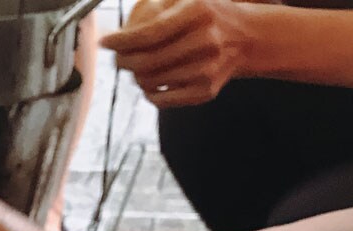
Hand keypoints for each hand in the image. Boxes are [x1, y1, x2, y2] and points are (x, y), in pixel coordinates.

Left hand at [102, 0, 253, 107]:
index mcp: (199, 11)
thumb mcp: (187, 0)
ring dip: (135, 77)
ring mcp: (206, 68)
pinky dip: (149, 92)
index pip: (149, 33)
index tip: (105, 42)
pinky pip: (162, 99)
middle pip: (146, 60)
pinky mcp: (205, 91)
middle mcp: (206, 40)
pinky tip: (150, 82)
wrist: (247, 38)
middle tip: (117, 58)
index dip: (121, 41)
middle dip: (123, 61)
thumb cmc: (208, 16)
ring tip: (136, 68)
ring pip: (151, 81)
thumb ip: (154, 10)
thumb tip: (116, 33)